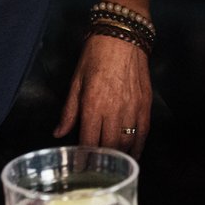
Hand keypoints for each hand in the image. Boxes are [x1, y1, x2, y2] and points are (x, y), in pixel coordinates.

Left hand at [54, 33, 151, 157]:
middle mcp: (114, 110)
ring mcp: (133, 108)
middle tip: (96, 169)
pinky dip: (138, 146)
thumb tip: (58, 133)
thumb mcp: (76, 81)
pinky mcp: (145, 104)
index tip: (81, 167)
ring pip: (127, 143)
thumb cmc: (95, 55)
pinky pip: (143, 132)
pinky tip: (133, 154)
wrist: (123, 35)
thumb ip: (69, 111)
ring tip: (113, 165)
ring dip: (120, 156)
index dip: (84, 158)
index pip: (88, 141)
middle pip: (109, 146)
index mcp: (93, 104)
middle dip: (102, 161)